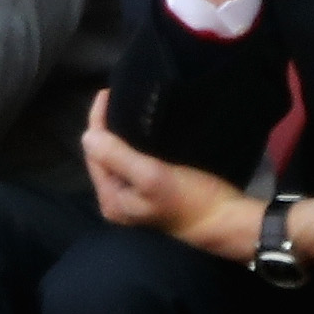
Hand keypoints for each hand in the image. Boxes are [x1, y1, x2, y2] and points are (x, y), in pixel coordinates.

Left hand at [82, 90, 259, 253]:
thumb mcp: (151, 176)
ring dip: (118, 134)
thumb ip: (117, 157)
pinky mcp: (151, 191)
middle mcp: (117, 200)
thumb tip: (87, 135)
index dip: (97, 121)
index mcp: (111, 199)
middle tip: (115, 97)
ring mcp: (134, 197)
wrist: (226, 220)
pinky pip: (133, 161)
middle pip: (102, 155)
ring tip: (124, 108)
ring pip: (117, 157)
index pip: (93, 152)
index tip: (107, 92)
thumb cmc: (190, 199)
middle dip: (105, 127)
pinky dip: (132, 143)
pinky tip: (140, 129)